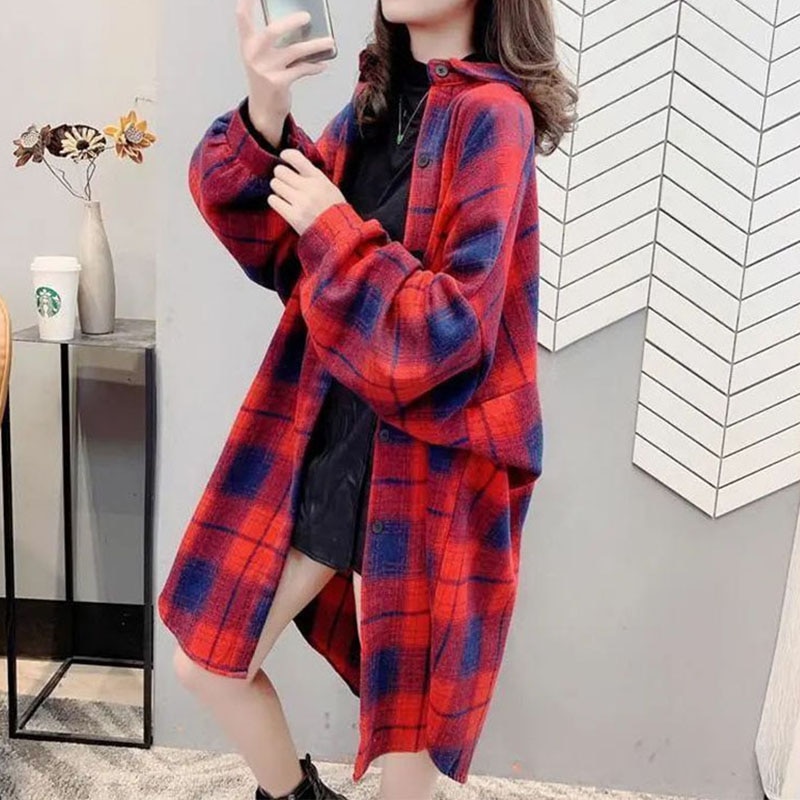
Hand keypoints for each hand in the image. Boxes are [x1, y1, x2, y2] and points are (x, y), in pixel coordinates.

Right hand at [236, 0, 332, 144]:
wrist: (263, 110)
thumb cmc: (267, 77)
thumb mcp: (264, 58)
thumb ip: (275, 42)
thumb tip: (303, 25)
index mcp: (248, 45)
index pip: (242, 18)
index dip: (246, 2)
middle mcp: (254, 55)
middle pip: (273, 31)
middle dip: (291, 22)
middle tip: (308, 16)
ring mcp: (266, 70)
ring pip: (294, 51)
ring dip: (315, 45)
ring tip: (330, 41)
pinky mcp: (278, 83)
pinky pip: (301, 70)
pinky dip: (314, 66)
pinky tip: (323, 64)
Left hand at [267, 149, 345, 235]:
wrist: (339, 234)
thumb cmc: (334, 211)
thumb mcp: (329, 187)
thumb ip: (312, 175)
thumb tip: (293, 164)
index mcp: (318, 178)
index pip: (295, 157)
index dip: (285, 155)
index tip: (283, 157)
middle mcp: (309, 188)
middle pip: (280, 171)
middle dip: (280, 176)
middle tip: (285, 182)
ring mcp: (300, 203)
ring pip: (275, 184)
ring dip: (278, 189)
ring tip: (286, 195)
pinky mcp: (293, 216)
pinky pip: (273, 201)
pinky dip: (276, 201)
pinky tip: (283, 205)